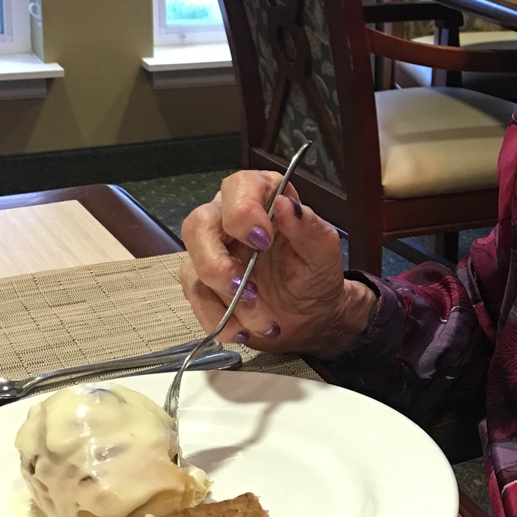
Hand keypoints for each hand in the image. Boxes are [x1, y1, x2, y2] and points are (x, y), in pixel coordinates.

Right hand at [179, 170, 374, 356]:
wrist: (310, 318)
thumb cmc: (316, 276)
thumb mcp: (323, 253)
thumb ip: (308, 227)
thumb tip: (286, 204)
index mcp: (263, 198)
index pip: (239, 186)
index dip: (242, 211)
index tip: (263, 241)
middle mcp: (229, 219)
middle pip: (199, 223)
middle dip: (219, 262)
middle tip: (249, 288)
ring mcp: (212, 251)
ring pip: (192, 264)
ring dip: (226, 298)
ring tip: (262, 320)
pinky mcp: (203, 282)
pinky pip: (194, 296)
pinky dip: (217, 318)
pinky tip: (242, 330)